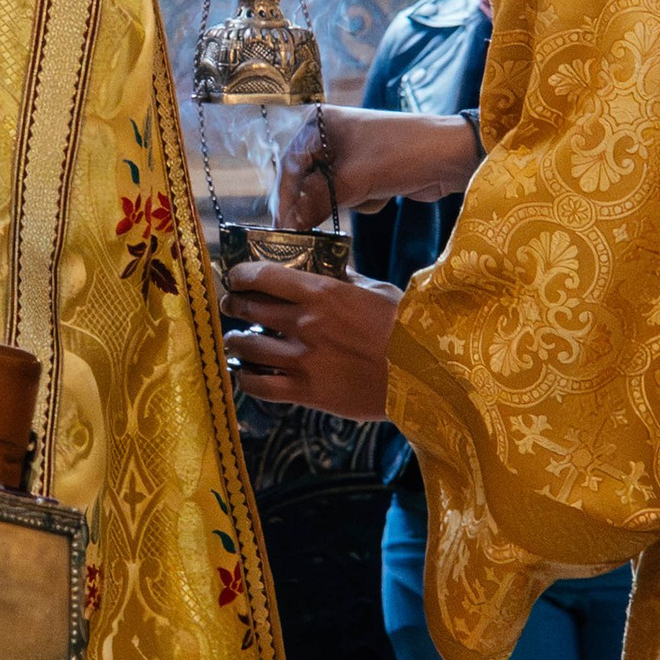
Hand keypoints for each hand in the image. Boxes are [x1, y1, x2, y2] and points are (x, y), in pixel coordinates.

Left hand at [222, 265, 401, 422]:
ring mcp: (304, 359)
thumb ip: (345, 279)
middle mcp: (306, 324)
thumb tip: (325, 267)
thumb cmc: (406, 328)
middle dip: (235, 305)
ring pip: (248, 347)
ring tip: (237, 341)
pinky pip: (260, 386)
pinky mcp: (308, 392)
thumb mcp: (377, 291)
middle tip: (233, 306)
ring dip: (237, 342)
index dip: (240, 274)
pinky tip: (247, 374)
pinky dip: (247, 378)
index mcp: (322, 293)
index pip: (262, 276)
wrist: (425, 374)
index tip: (236, 277)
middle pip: (248, 309)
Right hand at [275, 103, 476, 226]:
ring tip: (368, 196)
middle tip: (309, 231)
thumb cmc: (403, 153)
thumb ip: (317, 202)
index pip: (290, 164)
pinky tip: (385, 193)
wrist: (454, 156)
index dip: (285, 198)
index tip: (283, 228)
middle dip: (318, 202)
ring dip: (347, 201)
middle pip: (306, 179)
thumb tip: (289, 226)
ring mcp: (349, 154)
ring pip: (328, 191)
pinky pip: (350, 195)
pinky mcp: (367, 172)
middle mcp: (330, 135)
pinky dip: (365, 200)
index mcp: (321, 123)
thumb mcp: (356, 180)